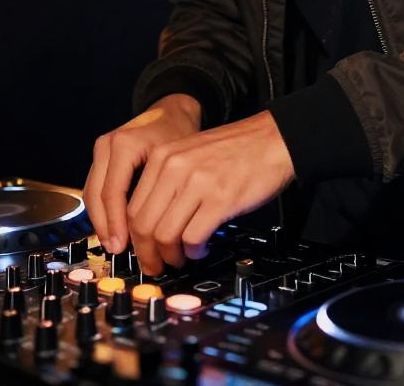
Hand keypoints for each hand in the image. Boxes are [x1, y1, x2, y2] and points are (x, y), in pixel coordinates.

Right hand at [83, 93, 200, 253]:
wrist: (173, 109)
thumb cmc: (179, 132)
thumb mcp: (176, 159)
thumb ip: (163, 191)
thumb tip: (159, 233)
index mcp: (124, 145)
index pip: (112, 193)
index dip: (116, 224)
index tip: (122, 247)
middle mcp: (107, 146)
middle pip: (96, 196)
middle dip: (105, 227)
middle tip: (117, 252)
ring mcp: (101, 150)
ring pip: (92, 194)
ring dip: (102, 222)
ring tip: (116, 245)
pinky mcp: (102, 157)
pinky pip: (96, 188)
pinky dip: (104, 210)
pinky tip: (116, 228)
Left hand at [126, 110, 294, 273]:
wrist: (272, 138)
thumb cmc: (235, 149)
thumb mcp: (190, 153)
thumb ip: (167, 180)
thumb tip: (151, 222)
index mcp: (163, 157)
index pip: (132, 207)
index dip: (135, 238)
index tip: (142, 251)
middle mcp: (175, 168)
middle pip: (143, 225)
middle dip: (148, 254)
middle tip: (158, 264)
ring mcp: (197, 183)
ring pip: (165, 235)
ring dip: (171, 255)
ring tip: (183, 257)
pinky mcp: (220, 200)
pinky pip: (193, 238)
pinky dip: (194, 251)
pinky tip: (202, 248)